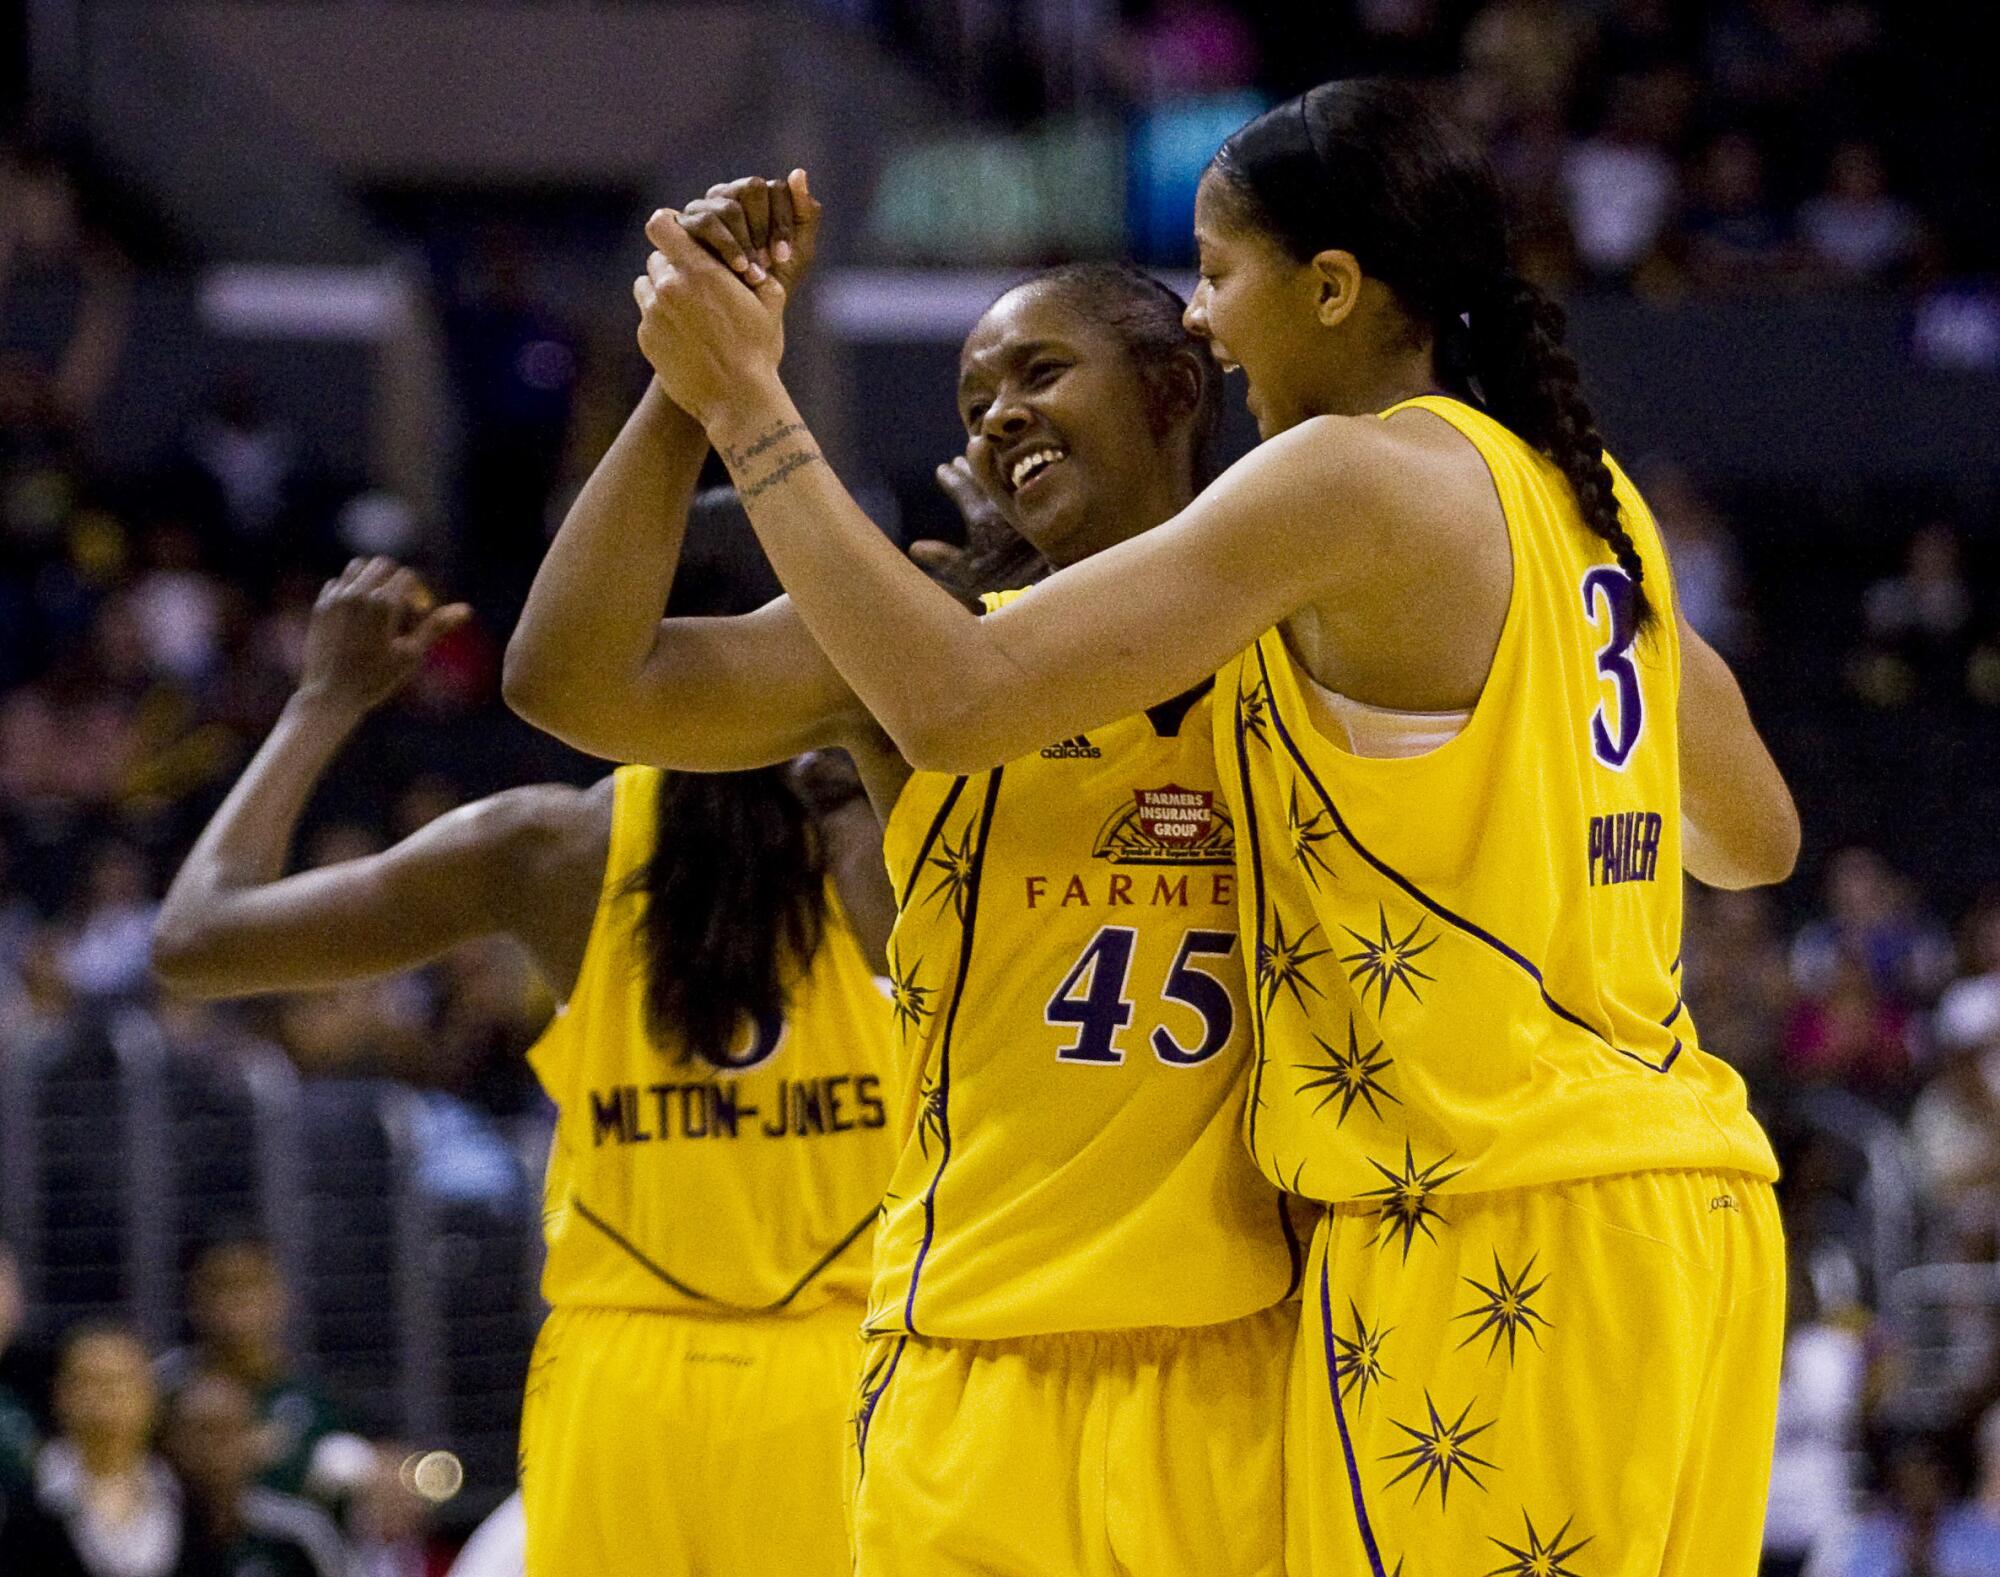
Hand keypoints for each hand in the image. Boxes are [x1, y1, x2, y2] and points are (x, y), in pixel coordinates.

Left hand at [297, 558, 470, 715]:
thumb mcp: (411, 654)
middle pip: (384, 565)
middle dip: (396, 581)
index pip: (408, 577)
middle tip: (401, 608)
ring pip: (358, 567)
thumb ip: (437, 626)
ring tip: (378, 606)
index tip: (417, 617)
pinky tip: (356, 615)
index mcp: (383, 602)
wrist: (329, 695)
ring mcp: (336, 597)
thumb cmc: (375, 679)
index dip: (418, 594)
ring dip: (372, 579)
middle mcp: (357, 593)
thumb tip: (466, 609)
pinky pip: (338, 583)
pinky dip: (351, 590)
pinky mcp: (321, 605)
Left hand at [634, 213, 785, 426]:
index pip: (661, 224)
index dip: (668, 226)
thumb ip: (753, 270)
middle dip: (672, 265)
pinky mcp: (646, 340)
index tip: (679, 234)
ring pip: (646, 286)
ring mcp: (652, 315)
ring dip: (661, 291)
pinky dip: (661, 321)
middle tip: (694, 282)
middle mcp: (668, 288)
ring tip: (688, 310)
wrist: (738, 400)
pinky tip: (686, 337)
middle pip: (656, 258)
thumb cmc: (759, 349)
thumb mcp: (770, 301)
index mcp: (699, 270)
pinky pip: (647, 317)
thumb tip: (750, 254)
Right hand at [674, 170, 821, 300]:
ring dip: (747, 241)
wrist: (742, 311)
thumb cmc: (771, 280)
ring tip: (754, 272)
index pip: (776, 188)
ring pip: (730, 206)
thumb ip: (805, 215)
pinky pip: (707, 222)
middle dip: (765, 229)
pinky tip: (738, 267)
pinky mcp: (685, 222)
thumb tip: (799, 172)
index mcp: (759, 198)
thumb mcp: (797, 254)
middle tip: (768, 262)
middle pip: (753, 188)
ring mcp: (706, 205)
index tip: (783, 257)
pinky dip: (727, 246)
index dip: (783, 222)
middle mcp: (731, 194)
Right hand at [907, 456, 1041, 607]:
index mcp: (981, 518)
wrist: (1045, 582)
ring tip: (978, 460)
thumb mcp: (968, 575)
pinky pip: (1023, 482)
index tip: (941, 469)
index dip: (949, 478)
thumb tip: (914, 547)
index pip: (961, 488)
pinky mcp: (1042, 505)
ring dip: (989, 466)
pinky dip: (1011, 474)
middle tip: (956, 460)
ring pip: (1004, 474)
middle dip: (967, 467)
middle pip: (982, 476)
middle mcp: (1002, 505)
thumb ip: (943, 558)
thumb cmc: (1004, 583)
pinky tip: (1008, 474)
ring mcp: (1023, 503)